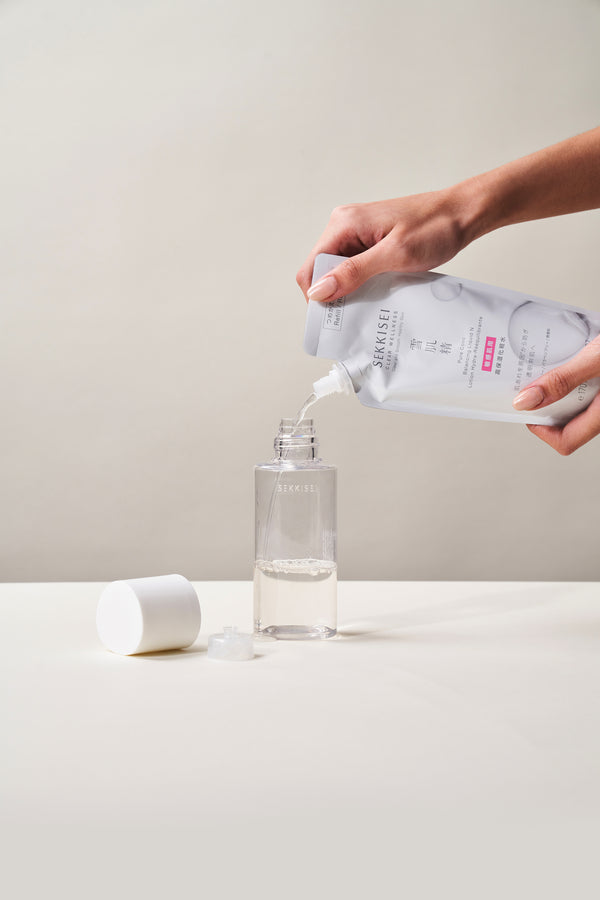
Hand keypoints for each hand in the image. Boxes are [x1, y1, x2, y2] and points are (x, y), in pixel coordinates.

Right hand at [296, 188, 474, 302]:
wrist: (463, 213)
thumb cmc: (435, 227)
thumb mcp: (394, 255)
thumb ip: (354, 272)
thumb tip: (319, 291)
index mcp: (344, 224)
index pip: (311, 267)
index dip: (319, 295)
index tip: (335, 318)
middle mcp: (345, 225)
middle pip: (323, 271)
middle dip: (336, 294)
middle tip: (357, 313)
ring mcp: (357, 233)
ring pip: (339, 272)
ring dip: (352, 290)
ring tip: (372, 301)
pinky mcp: (370, 241)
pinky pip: (355, 267)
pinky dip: (364, 283)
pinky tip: (379, 291)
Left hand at [513, 336, 599, 453]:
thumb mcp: (596, 358)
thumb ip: (562, 380)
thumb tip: (526, 402)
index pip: (565, 442)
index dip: (541, 429)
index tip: (528, 406)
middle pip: (568, 422)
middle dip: (547, 403)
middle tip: (533, 380)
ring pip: (577, 403)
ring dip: (560, 387)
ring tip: (550, 365)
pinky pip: (588, 387)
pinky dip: (574, 375)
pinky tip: (570, 354)